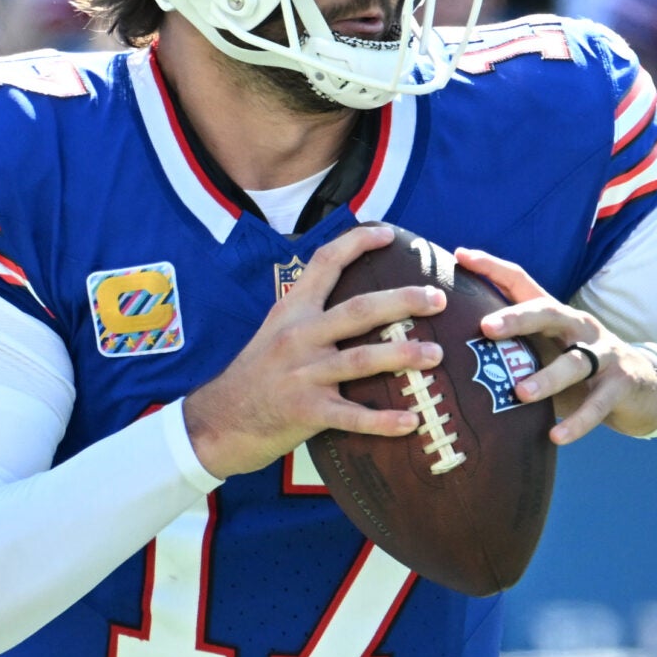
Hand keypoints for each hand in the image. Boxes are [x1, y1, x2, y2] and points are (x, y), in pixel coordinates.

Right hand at [181, 223, 445, 478]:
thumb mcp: (274, 332)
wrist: (219, 421)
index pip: (324, 263)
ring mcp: (302, 375)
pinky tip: (412, 421)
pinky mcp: (305, 412)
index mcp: (292, 311)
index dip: (356, 243)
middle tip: (437, 299)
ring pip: (361, 360)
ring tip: (437, 354)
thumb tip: (356, 303)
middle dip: (402, 302)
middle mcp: (298, 337)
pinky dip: (383, 420)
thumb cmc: (255, 376)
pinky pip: (352, 416)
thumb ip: (310, 315)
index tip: (389, 234)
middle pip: (358, 310)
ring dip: (403, 356)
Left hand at [453, 249, 656, 444]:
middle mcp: (578, 327)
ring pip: (574, 362)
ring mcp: (603, 354)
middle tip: (486, 328)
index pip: (522, 281)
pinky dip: (577, 422)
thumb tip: (448, 352)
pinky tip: (556, 436)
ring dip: (547, 377)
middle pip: (548, 312)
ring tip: (520, 393)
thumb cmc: (575, 368)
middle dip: (517, 318)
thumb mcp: (544, 350)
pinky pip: (597, 405)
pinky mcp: (619, 385)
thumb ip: (510, 348)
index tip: (461, 255)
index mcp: (554, 315)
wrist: (639, 387)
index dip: (492, 267)